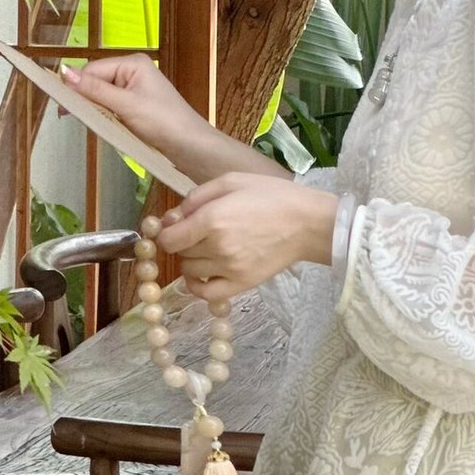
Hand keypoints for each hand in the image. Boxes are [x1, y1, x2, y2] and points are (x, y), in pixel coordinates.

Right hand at [60, 54, 201, 157]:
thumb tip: (63, 72)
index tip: (58, 106)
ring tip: (83, 121)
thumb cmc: (162, 122)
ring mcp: (135, 88)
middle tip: (65, 117)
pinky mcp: (136, 105)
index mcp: (133, 63)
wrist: (191, 146)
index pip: (93, 69)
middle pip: (96, 80)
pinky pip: (111, 106)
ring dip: (92, 108)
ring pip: (101, 95)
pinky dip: (103, 115)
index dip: (75, 86)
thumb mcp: (125, 105)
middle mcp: (133, 71)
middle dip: (83, 98)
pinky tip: (98, 124)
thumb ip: (94, 90)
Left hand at [155, 172, 337, 302]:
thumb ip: (195, 198)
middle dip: (185, 241)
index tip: (178, 225)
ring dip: (193, 259)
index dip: (167, 231)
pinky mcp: (241, 284)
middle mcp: (217, 247)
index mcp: (212, 218)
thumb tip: (171, 218)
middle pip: (179, 252)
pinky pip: (205, 293)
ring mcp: (229, 269)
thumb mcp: (231, 181)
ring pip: (189, 270)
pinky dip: (198, 285)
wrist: (308, 223)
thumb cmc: (272, 196)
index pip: (167, 238)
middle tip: (203, 231)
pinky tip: (205, 272)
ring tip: (211, 248)